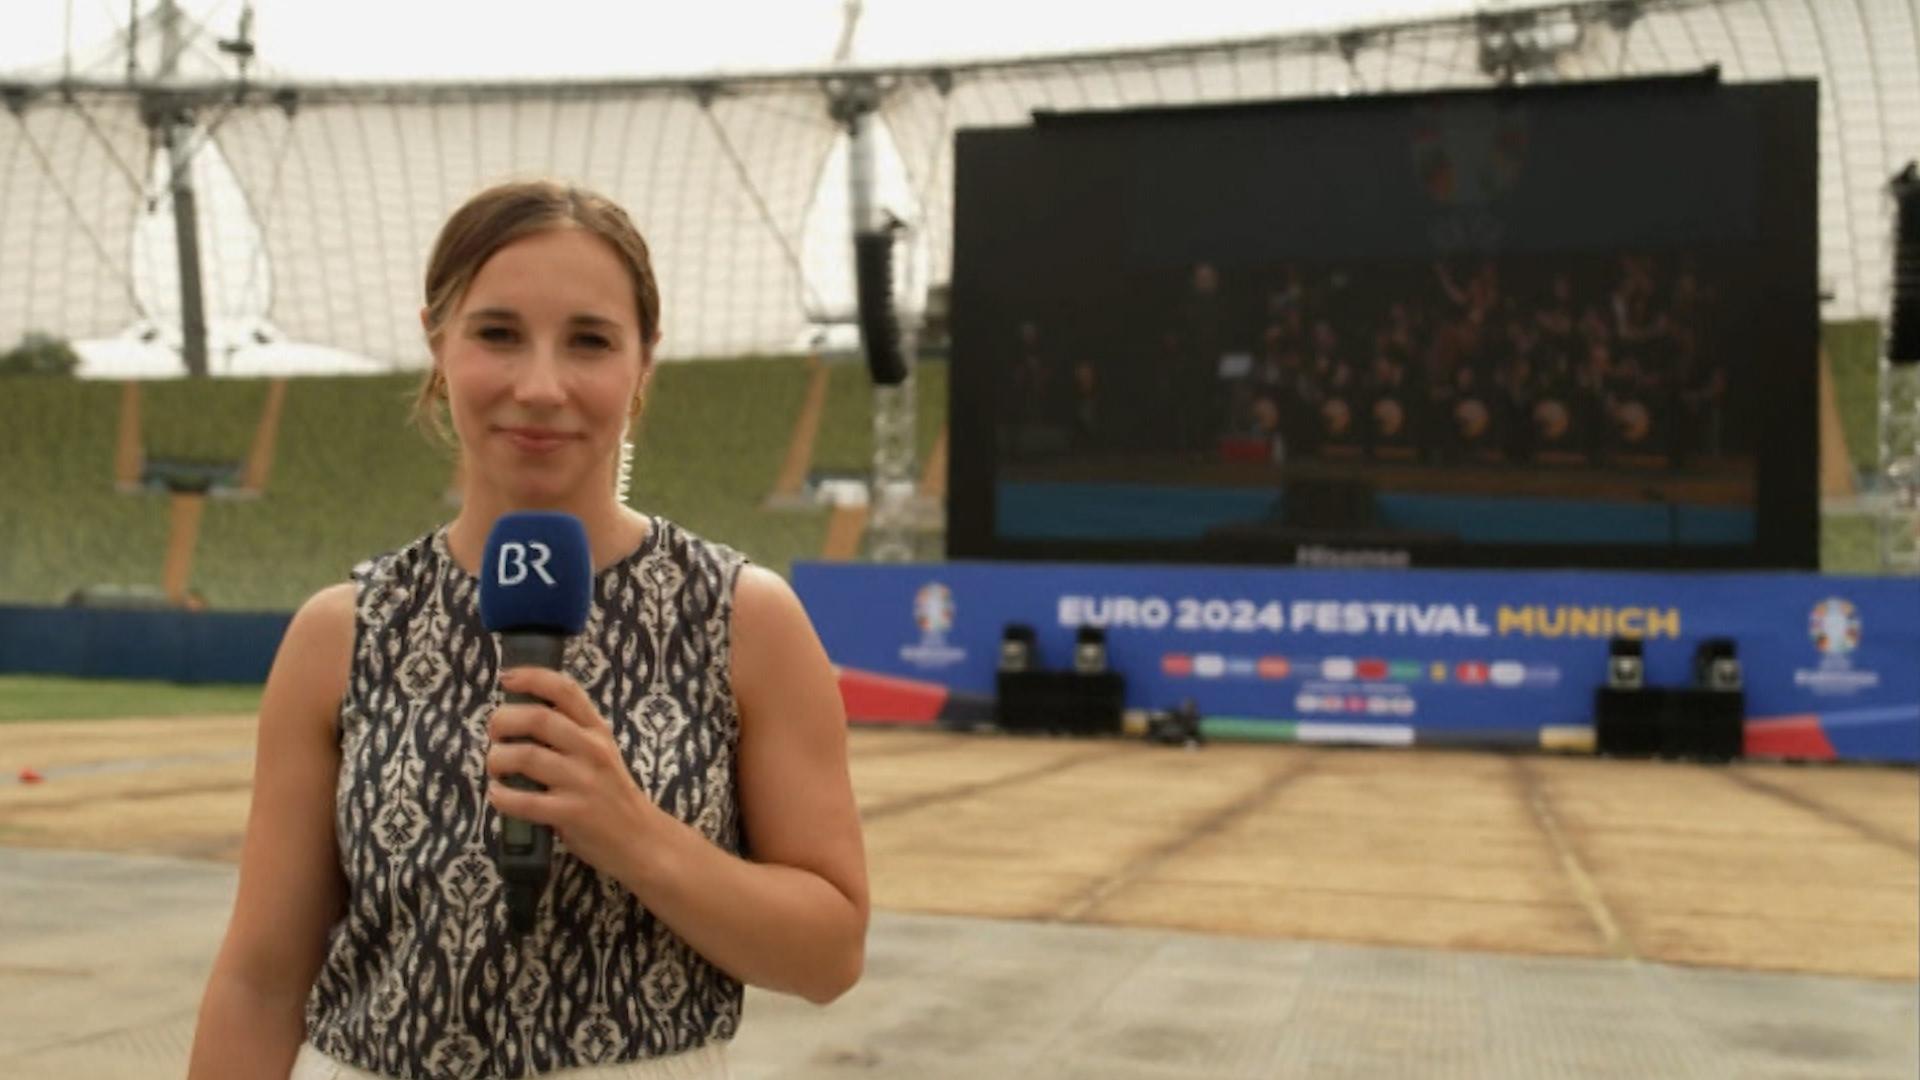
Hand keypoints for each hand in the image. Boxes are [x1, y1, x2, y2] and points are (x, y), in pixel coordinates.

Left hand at [486, 666, 657, 881]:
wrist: (640, 839)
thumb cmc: (611, 795)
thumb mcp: (601, 753)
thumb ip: (571, 734)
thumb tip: (520, 716)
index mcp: (597, 731)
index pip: (566, 690)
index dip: (532, 678)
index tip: (507, 679)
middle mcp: (591, 750)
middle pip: (538, 718)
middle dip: (503, 721)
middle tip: (494, 734)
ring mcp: (582, 782)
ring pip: (525, 756)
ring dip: (497, 760)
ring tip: (495, 769)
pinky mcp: (572, 813)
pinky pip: (523, 800)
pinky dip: (501, 796)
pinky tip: (499, 795)